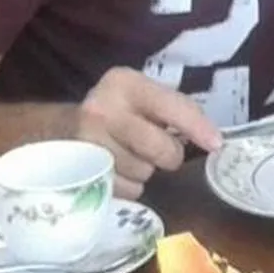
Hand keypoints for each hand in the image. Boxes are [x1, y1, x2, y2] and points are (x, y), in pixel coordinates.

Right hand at [72, 67, 221, 198]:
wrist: (57, 130)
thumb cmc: (114, 111)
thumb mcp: (141, 96)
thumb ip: (174, 109)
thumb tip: (212, 139)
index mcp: (124, 83)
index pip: (171, 107)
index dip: (198, 128)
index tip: (216, 144)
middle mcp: (102, 109)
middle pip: (160, 148)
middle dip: (168, 155)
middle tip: (159, 149)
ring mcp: (87, 143)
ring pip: (144, 172)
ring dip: (145, 170)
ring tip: (131, 156)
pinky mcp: (79, 173)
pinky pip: (125, 190)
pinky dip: (130, 185)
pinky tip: (118, 170)